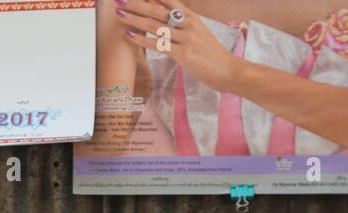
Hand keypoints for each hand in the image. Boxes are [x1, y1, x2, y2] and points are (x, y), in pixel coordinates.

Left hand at [114, 0, 235, 92]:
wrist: (228, 70)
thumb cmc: (210, 53)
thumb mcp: (198, 31)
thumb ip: (181, 23)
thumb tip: (163, 17)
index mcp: (191, 16)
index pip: (167, 0)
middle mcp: (188, 23)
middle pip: (157, 10)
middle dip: (136, 3)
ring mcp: (186, 38)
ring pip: (155, 26)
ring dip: (134, 18)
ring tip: (119, 13)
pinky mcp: (183, 54)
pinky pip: (158, 45)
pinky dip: (142, 39)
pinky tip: (129, 35)